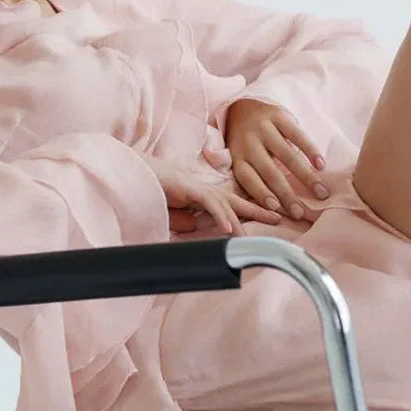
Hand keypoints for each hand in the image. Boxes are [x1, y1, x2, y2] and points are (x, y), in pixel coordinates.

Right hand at [141, 155, 282, 236]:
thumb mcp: (169, 214)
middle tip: (280, 218)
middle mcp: (202, 189)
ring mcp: (195, 186)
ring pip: (224, 203)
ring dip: (240, 219)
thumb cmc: (148, 191)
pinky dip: (219, 215)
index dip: (247, 213)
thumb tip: (193, 226)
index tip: (267, 220)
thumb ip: (182, 220)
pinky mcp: (186, 187)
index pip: (228, 205)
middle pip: (235, 200)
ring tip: (252, 236)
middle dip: (257, 210)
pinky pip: (207, 203)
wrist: (130, 174)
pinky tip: (229, 229)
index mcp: (200, 196)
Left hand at [224, 99, 327, 219]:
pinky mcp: (278, 115)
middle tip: (301, 213)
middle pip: (269, 172)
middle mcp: (248, 143)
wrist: (242, 105)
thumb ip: (252, 176)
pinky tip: (321, 165)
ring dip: (306, 176)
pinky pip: (296, 134)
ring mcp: (263, 128)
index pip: (248, 178)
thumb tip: (270, 208)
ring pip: (287, 155)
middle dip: (286, 194)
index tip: (275, 208)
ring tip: (321, 192)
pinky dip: (310, 150)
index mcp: (237, 157)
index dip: (260, 193)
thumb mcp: (239, 158)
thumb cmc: (245, 142)